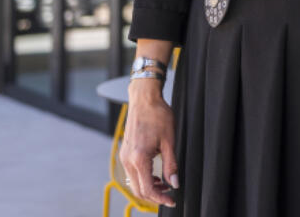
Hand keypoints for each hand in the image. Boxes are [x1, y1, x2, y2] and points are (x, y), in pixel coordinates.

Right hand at [120, 79, 178, 206]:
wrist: (144, 100)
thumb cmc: (158, 116)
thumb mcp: (170, 141)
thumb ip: (171, 164)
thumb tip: (175, 183)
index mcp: (139, 159)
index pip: (147, 189)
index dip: (160, 198)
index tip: (172, 200)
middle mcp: (127, 160)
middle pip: (138, 189)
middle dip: (154, 195)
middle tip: (170, 194)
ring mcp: (124, 157)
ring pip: (134, 182)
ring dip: (148, 187)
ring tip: (165, 183)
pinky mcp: (124, 153)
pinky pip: (132, 172)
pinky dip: (143, 178)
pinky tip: (155, 174)